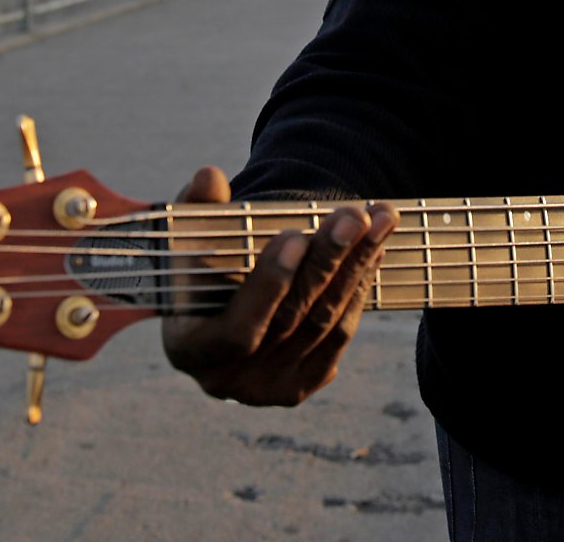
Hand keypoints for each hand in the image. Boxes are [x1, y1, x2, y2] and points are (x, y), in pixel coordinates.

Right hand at [160, 166, 395, 407]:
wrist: (217, 317)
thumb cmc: (197, 272)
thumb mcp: (186, 240)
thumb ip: (194, 209)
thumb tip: (209, 176)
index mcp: (189, 349)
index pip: (237, 330)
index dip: (269, 285)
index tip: (294, 236)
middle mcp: (229, 379)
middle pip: (292, 319)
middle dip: (327, 261)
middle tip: (353, 217)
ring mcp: (269, 388)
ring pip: (323, 324)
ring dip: (355, 268)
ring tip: (377, 221)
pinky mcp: (302, 384)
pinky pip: (339, 336)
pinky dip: (358, 289)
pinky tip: (372, 251)